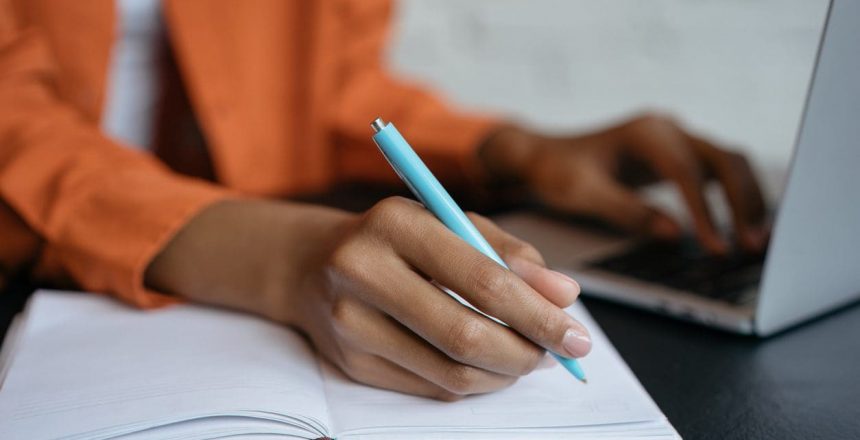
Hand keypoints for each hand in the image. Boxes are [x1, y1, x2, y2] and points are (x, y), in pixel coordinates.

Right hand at [146, 197, 587, 400]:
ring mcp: (349, 323)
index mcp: (395, 223)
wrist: (312, 263)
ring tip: (527, 357)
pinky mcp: (349, 363)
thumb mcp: (450, 221)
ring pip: (450, 372)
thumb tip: (564, 295)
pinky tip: (488, 366)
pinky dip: (473, 382)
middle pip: (465, 335)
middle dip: (527, 352)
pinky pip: (430, 387)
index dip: (538, 314)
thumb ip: (509, 252)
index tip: (577, 333)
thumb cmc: (396, 238)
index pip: (481, 279)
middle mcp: (363, 272)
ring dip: (504, 373)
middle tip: (558, 354)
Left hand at [478, 113, 767, 253]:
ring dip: (748, 199)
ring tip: (757, 241)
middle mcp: (668, 129)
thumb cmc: (558, 172)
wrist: (544, 156)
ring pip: (730, 162)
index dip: (705, 210)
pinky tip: (743, 227)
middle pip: (724, 159)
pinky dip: (736, 197)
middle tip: (753, 245)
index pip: (686, 171)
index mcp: (645, 133)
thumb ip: (627, 211)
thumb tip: (673, 234)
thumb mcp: (583, 193)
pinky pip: (719, 172)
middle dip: (743, 202)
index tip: (715, 246)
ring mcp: (677, 139)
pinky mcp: (679, 156)